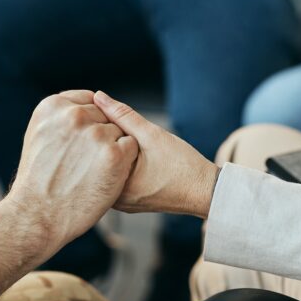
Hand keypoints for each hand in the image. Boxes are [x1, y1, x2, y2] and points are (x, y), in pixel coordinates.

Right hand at [9, 90, 137, 257]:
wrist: (38, 214)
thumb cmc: (37, 180)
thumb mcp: (38, 136)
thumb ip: (60, 116)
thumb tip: (86, 102)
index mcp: (52, 106)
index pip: (89, 99)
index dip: (90, 121)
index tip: (83, 140)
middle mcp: (74, 115)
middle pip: (104, 115)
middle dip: (100, 134)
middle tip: (85, 161)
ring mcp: (95, 134)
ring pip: (119, 131)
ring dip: (112, 148)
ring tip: (92, 171)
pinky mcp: (114, 154)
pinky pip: (131, 146)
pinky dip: (124, 161)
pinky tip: (106, 175)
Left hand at [93, 91, 218, 217]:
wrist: (207, 191)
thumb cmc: (184, 166)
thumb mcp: (152, 134)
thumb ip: (122, 114)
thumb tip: (98, 97)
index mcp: (115, 187)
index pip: (93, 152)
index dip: (101, 130)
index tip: (120, 125)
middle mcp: (115, 200)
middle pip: (98, 162)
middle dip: (106, 142)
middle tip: (129, 136)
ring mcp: (122, 203)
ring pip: (108, 170)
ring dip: (114, 153)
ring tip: (138, 148)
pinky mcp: (131, 202)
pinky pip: (118, 178)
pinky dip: (122, 164)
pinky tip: (139, 158)